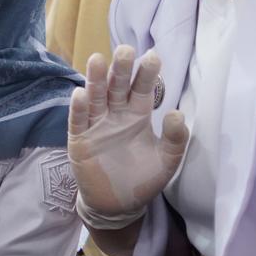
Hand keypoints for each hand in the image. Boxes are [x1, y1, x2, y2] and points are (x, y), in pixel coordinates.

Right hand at [68, 46, 189, 227]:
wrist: (118, 206)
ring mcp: (96, 126)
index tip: (153, 56)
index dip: (146, 74)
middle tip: (126, 50)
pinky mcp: (80, 140)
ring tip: (97, 60)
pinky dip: (79, 109)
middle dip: (121, 69)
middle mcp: (115, 114)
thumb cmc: (143, 180)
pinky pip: (78, 121)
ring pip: (95, 97)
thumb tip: (177, 112)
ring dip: (95, 79)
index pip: (142, 89)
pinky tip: (81, 94)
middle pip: (117, 86)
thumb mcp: (167, 161)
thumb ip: (176, 139)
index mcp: (137, 115)